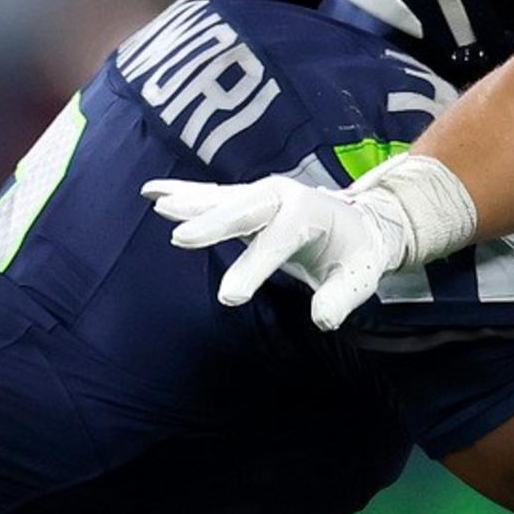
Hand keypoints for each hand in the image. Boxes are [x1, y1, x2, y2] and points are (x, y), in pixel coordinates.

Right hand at [144, 149, 475, 327]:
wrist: (360, 223)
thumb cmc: (357, 253)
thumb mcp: (360, 277)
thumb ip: (341, 297)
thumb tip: (323, 320)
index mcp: (310, 212)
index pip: (278, 240)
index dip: (254, 268)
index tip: (229, 298)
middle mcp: (282, 195)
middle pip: (243, 209)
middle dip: (212, 223)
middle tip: (181, 239)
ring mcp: (261, 194)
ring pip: (221, 199)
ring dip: (189, 203)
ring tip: (158, 205)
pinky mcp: (246, 201)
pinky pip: (211, 196)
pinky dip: (183, 194)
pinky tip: (152, 193)